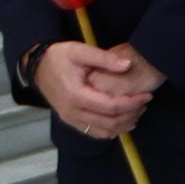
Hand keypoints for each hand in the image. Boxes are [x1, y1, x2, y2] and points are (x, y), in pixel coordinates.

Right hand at [33, 41, 153, 139]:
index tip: (147, 95)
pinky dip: (112, 130)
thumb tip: (127, 65)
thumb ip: (104, 58)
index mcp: (75, 94)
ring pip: (104, 131)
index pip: (111, 106)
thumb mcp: (80, 51)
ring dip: (124, 124)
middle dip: (132, 113)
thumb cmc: (59, 57)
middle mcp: (72, 111)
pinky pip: (94, 132)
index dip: (132, 103)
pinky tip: (124, 120)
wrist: (37, 67)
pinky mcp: (71, 121)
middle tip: (145, 102)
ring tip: (139, 110)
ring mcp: (70, 119)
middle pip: (110, 121)